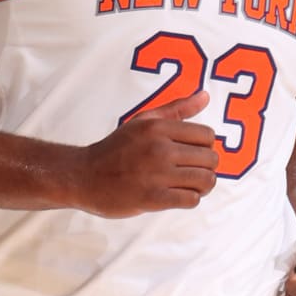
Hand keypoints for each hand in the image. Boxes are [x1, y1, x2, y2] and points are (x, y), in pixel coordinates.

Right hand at [77, 92, 217, 215]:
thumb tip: (206, 95)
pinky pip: (192, 200)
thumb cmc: (116, 149)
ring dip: (202, 186)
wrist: (84, 177)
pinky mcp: (153, 198)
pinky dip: (191, 200)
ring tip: (189, 186)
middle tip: (192, 172)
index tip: (192, 154)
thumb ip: (176, 108)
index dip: (205, 147)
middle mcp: (159, 148)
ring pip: (205, 180)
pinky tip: (178, 196)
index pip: (208, 136)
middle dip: (206, 167)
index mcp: (158, 127)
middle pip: (210, 159)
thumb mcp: (143, 121)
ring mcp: (157, 174)